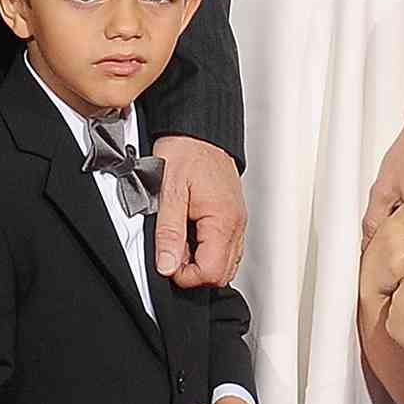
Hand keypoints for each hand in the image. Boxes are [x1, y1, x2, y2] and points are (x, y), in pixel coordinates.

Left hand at [153, 136, 245, 286]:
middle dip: (193, 270)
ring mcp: (236, 221)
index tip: (167, 261)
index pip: (212, 272)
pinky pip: (224, 247)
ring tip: (179, 236)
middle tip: (171, 248)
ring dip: (199, 259)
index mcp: (223, 219)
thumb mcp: (168, 190)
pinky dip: (206, 247)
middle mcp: (236, 224)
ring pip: (224, 262)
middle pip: (221, 273)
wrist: (197, 129)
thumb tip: (167, 265)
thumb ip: (169, 232)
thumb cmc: (185, 151)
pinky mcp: (232, 216)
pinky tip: (189, 231)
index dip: (185, 274)